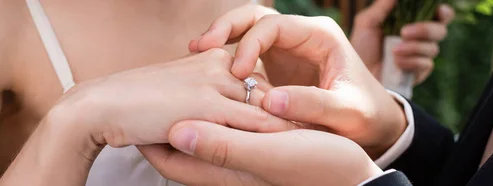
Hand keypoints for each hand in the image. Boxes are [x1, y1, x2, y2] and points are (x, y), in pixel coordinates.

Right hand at [53, 49, 296, 147]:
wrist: (102, 104)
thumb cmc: (134, 102)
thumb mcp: (176, 93)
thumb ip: (201, 99)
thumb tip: (214, 115)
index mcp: (212, 59)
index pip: (254, 77)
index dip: (274, 100)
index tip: (296, 119)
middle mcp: (219, 65)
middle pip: (267, 88)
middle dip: (290, 110)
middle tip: (319, 133)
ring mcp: (215, 82)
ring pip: (267, 102)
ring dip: (290, 122)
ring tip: (318, 143)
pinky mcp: (209, 104)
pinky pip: (254, 120)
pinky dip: (276, 133)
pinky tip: (294, 147)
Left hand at [139, 120, 382, 185]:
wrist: (355, 180)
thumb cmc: (319, 168)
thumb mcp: (269, 154)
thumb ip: (223, 145)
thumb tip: (175, 132)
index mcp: (226, 171)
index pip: (171, 161)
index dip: (149, 139)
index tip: (137, 115)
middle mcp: (230, 170)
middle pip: (182, 151)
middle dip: (164, 127)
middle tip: (152, 100)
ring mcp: (245, 161)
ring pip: (205, 140)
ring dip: (192, 118)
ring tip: (181, 93)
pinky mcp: (261, 152)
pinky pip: (228, 134)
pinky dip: (219, 116)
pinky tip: (224, 96)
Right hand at [189, 5, 405, 157]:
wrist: (373, 123)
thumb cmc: (365, 115)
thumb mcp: (345, 113)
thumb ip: (311, 105)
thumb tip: (268, 101)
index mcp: (320, 36)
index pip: (275, 25)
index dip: (250, 43)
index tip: (237, 72)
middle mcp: (302, 35)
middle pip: (256, 16)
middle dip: (227, 27)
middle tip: (201, 46)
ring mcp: (288, 47)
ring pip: (248, 29)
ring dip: (223, 36)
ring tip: (196, 50)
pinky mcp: (278, 63)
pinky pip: (247, 50)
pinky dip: (228, 55)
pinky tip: (209, 69)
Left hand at [351, 0, 454, 84]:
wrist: (357, 75)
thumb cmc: (361, 47)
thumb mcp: (367, 22)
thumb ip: (383, 6)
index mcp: (412, 22)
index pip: (439, 15)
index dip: (443, 11)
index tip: (438, 10)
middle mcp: (421, 38)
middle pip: (441, 30)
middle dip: (425, 29)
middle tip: (403, 32)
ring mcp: (421, 55)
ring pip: (433, 48)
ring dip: (412, 48)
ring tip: (393, 51)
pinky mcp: (419, 72)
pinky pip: (425, 64)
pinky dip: (410, 62)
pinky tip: (396, 63)